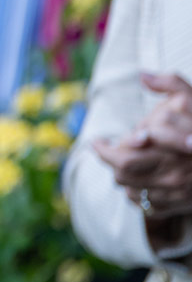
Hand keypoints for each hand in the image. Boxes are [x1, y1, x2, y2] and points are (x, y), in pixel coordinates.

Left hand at [94, 78, 191, 226]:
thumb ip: (171, 84)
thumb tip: (144, 75)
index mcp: (172, 150)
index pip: (124, 156)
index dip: (106, 150)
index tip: (97, 142)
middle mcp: (174, 174)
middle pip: (124, 174)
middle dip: (108, 162)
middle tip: (101, 150)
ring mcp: (179, 192)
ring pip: (133, 191)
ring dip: (121, 178)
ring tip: (117, 165)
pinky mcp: (183, 205)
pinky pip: (149, 206)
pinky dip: (138, 195)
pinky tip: (137, 183)